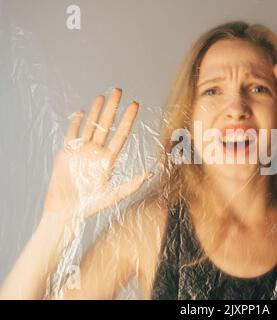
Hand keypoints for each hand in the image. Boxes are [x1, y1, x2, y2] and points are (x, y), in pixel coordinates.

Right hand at [42, 88, 149, 220]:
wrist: (65, 212)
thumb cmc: (89, 207)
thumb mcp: (112, 196)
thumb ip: (131, 185)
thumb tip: (149, 174)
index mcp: (108, 159)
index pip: (121, 134)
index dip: (128, 119)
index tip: (135, 105)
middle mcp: (96, 152)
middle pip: (106, 125)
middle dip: (113, 108)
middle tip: (119, 90)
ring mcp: (81, 151)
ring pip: (90, 126)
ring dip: (95, 111)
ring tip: (102, 96)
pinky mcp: (65, 153)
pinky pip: (71, 134)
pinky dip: (75, 123)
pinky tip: (80, 112)